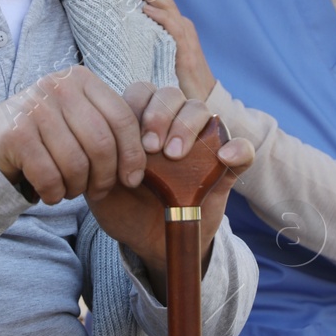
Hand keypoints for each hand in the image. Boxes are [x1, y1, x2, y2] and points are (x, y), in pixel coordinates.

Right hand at [0, 65, 151, 206]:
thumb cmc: (52, 130)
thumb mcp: (81, 116)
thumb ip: (111, 127)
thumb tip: (144, 161)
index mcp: (82, 79)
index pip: (122, 118)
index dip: (133, 154)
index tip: (133, 179)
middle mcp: (58, 87)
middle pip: (101, 143)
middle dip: (105, 177)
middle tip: (100, 191)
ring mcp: (34, 108)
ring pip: (75, 163)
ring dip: (78, 188)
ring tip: (73, 190)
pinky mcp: (16, 134)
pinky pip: (49, 176)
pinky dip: (55, 193)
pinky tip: (53, 193)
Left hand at [85, 81, 252, 293]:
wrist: (151, 242)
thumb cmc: (124, 209)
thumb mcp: (102, 187)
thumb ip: (97, 163)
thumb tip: (93, 144)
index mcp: (141, 124)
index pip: (142, 92)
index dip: (138, 108)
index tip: (133, 141)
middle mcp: (171, 126)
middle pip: (171, 94)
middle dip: (161, 114)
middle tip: (152, 147)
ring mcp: (200, 144)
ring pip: (202, 110)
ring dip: (188, 125)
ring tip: (175, 155)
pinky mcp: (226, 168)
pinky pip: (242, 148)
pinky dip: (237, 148)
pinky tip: (224, 157)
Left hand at [110, 0, 215, 101]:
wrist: (199, 106)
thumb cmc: (171, 83)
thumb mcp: (149, 57)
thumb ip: (136, 42)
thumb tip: (107, 34)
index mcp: (169, 23)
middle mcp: (178, 24)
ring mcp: (185, 36)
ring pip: (164, 4)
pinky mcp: (187, 52)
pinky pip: (175, 29)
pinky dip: (161, 17)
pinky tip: (146, 10)